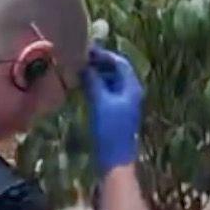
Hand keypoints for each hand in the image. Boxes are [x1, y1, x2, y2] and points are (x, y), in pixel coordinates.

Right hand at [82, 46, 143, 173]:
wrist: (114, 159)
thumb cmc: (110, 129)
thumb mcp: (100, 102)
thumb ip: (93, 81)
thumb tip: (82, 65)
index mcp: (132, 87)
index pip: (120, 63)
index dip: (103, 55)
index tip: (85, 50)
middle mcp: (130, 92)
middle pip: (115, 71)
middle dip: (98, 63)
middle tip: (79, 59)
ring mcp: (123, 103)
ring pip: (110, 81)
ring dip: (96, 74)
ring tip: (78, 70)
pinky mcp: (115, 112)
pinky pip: (106, 92)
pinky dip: (95, 86)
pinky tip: (82, 86)